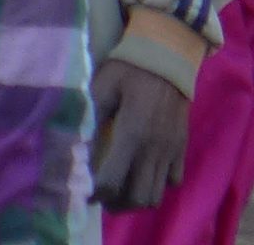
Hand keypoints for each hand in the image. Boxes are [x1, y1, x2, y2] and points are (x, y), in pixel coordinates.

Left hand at [90, 56, 191, 208]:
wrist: (167, 54)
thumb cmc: (129, 67)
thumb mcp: (104, 85)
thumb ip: (91, 115)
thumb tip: (75, 144)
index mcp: (132, 133)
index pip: (114, 181)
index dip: (97, 193)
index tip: (85, 193)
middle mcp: (153, 148)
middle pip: (138, 197)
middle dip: (117, 203)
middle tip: (102, 196)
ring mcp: (170, 150)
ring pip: (156, 194)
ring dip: (137, 198)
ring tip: (122, 189)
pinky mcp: (181, 147)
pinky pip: (173, 180)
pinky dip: (159, 184)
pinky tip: (144, 172)